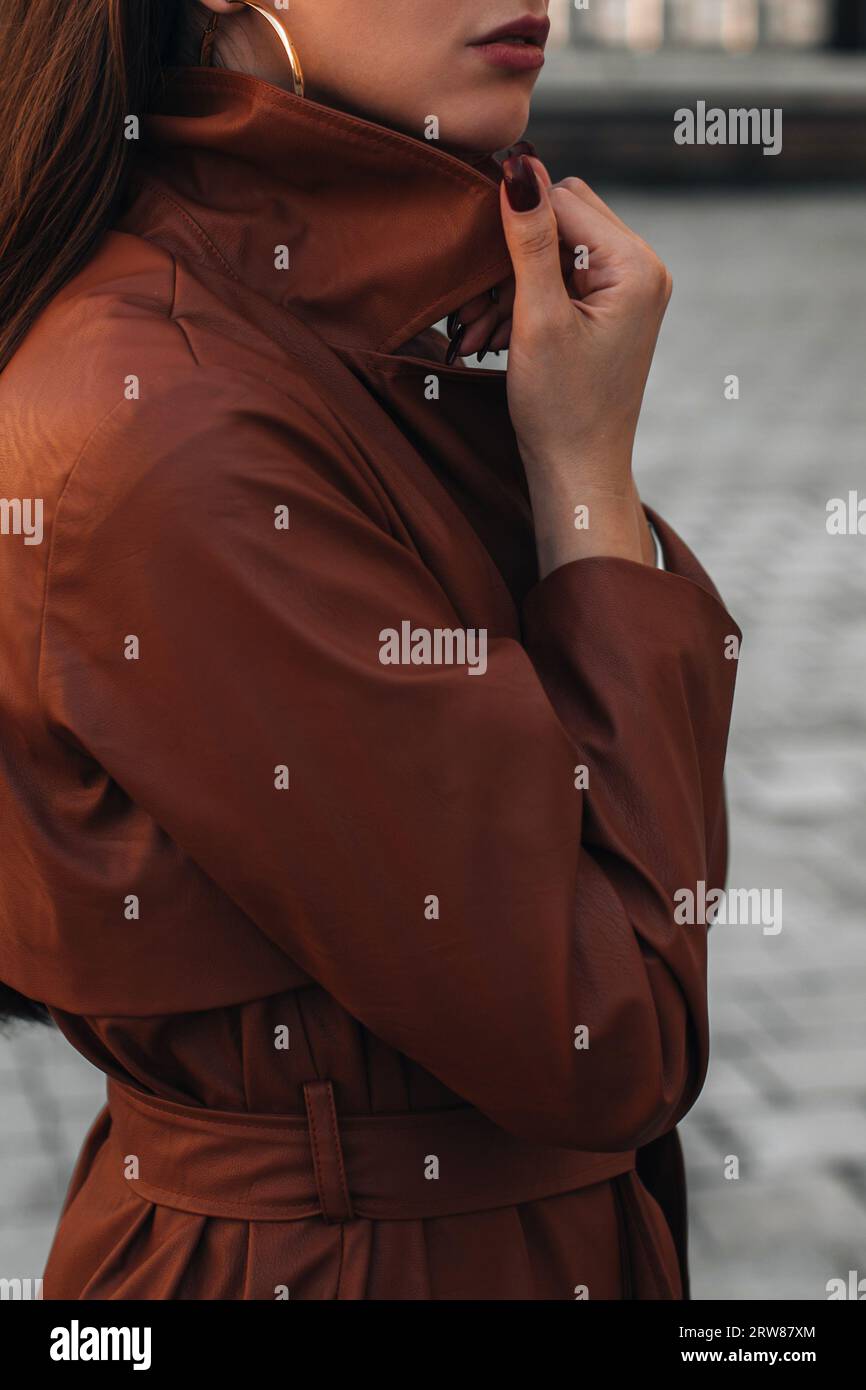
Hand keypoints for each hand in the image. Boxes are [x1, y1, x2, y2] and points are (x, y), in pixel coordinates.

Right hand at [498, 155, 671, 575]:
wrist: (578, 472)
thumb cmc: (559, 408)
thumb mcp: (537, 320)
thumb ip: (530, 240)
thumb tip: (519, 164)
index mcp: (636, 265)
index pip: (562, 200)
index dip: (513, 227)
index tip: (477, 276)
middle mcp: (642, 268)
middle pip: (561, 216)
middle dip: (511, 256)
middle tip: (477, 309)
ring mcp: (628, 289)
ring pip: (554, 248)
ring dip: (509, 283)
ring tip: (479, 332)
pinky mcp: (610, 309)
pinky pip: (560, 278)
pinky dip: (523, 300)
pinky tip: (495, 336)